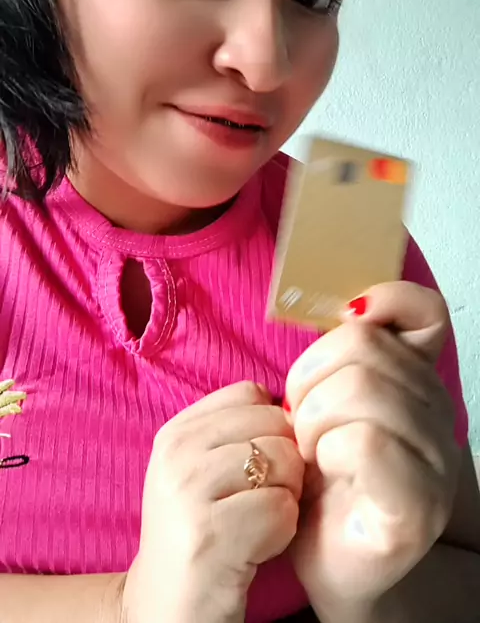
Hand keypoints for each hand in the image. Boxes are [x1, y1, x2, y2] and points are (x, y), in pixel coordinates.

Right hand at [122, 381, 303, 622]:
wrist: (167, 607)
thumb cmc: (202, 532)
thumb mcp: (202, 470)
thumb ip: (238, 431)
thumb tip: (297, 406)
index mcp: (176, 431)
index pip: (252, 392)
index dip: (272, 426)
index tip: (258, 465)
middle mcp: (177, 453)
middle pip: (274, 425)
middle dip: (286, 464)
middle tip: (261, 501)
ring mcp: (188, 492)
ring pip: (283, 462)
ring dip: (286, 498)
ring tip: (257, 523)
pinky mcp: (209, 534)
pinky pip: (282, 510)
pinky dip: (282, 532)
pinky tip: (255, 548)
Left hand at [285, 282, 460, 617]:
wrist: (329, 561)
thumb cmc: (320, 477)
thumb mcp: (325, 401)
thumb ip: (340, 356)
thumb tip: (344, 307)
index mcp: (417, 381)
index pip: (424, 310)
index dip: (384, 300)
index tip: (344, 325)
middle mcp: (438, 414)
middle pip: (363, 345)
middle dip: (309, 377)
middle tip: (299, 419)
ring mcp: (435, 463)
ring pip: (359, 388)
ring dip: (311, 417)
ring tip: (307, 448)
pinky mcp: (416, 507)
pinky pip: (363, 441)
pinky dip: (324, 451)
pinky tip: (319, 471)